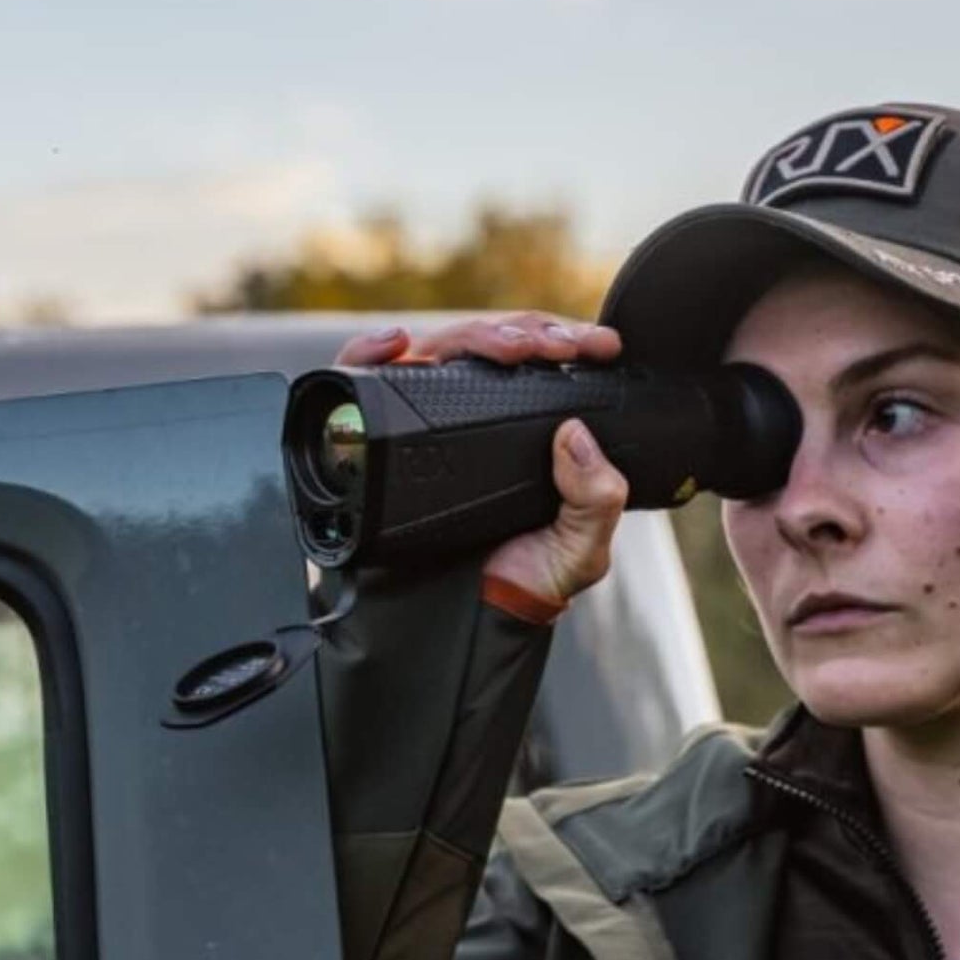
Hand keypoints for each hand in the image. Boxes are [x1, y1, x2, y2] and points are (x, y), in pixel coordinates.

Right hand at [334, 313, 630, 604]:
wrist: (464, 627)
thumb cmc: (521, 585)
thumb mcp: (582, 548)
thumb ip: (598, 498)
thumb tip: (574, 434)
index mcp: (524, 433)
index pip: (538, 361)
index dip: (565, 340)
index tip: (599, 346)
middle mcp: (473, 421)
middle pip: (489, 344)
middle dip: (527, 331)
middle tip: (555, 348)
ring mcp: (423, 428)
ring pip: (437, 350)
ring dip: (474, 335)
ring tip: (508, 347)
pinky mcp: (375, 441)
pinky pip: (361, 382)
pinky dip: (369, 351)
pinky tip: (399, 344)